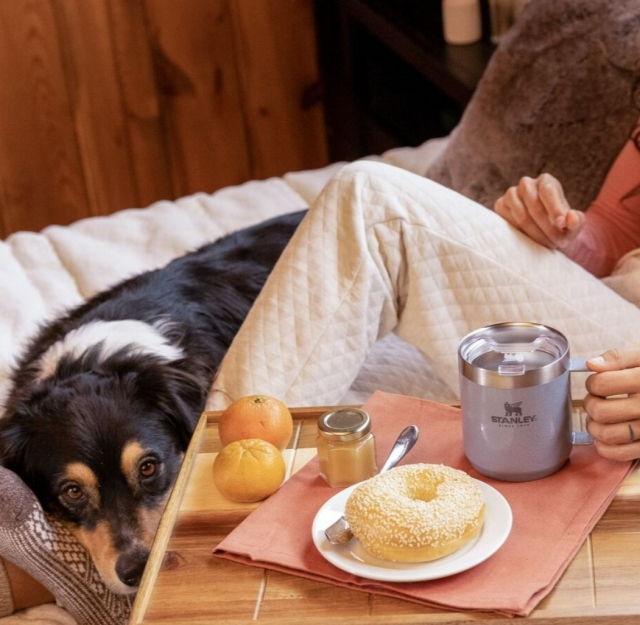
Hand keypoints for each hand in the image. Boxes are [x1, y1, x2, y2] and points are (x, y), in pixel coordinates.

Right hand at [494, 173, 585, 248]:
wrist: (541, 232)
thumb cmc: (559, 226)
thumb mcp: (572, 224)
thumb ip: (576, 221)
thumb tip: (570, 218)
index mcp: (546, 181)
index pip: (548, 191)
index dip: (555, 208)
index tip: (561, 224)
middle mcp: (527, 184)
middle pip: (534, 205)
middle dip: (547, 227)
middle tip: (557, 243)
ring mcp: (511, 194)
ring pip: (521, 215)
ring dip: (535, 233)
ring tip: (547, 245)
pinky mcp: (500, 205)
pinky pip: (508, 221)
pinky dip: (520, 232)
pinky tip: (530, 240)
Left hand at [584, 347, 639, 461]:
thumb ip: (618, 357)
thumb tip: (591, 365)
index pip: (602, 384)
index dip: (592, 383)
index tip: (595, 383)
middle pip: (601, 411)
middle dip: (590, 404)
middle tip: (595, 400)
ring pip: (606, 434)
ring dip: (593, 426)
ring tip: (597, 417)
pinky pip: (618, 453)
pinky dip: (603, 446)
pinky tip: (603, 435)